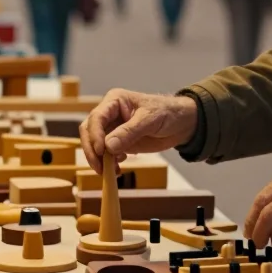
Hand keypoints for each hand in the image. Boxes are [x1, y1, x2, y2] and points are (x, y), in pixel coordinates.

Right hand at [80, 89, 198, 174]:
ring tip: (110, 171)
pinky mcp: (118, 142)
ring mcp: (113, 129)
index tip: (101, 152)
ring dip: (98, 160)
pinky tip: (118, 169)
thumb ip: (129, 132)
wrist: (182, 124)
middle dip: (92, 150)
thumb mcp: (150, 120)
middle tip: (100, 167)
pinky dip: (108, 163)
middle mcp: (109, 114)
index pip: (96, 117)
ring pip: (94, 144)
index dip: (95, 135)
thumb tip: (107, 146)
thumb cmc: (167, 113)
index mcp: (114, 101)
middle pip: (89, 131)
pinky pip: (105, 154)